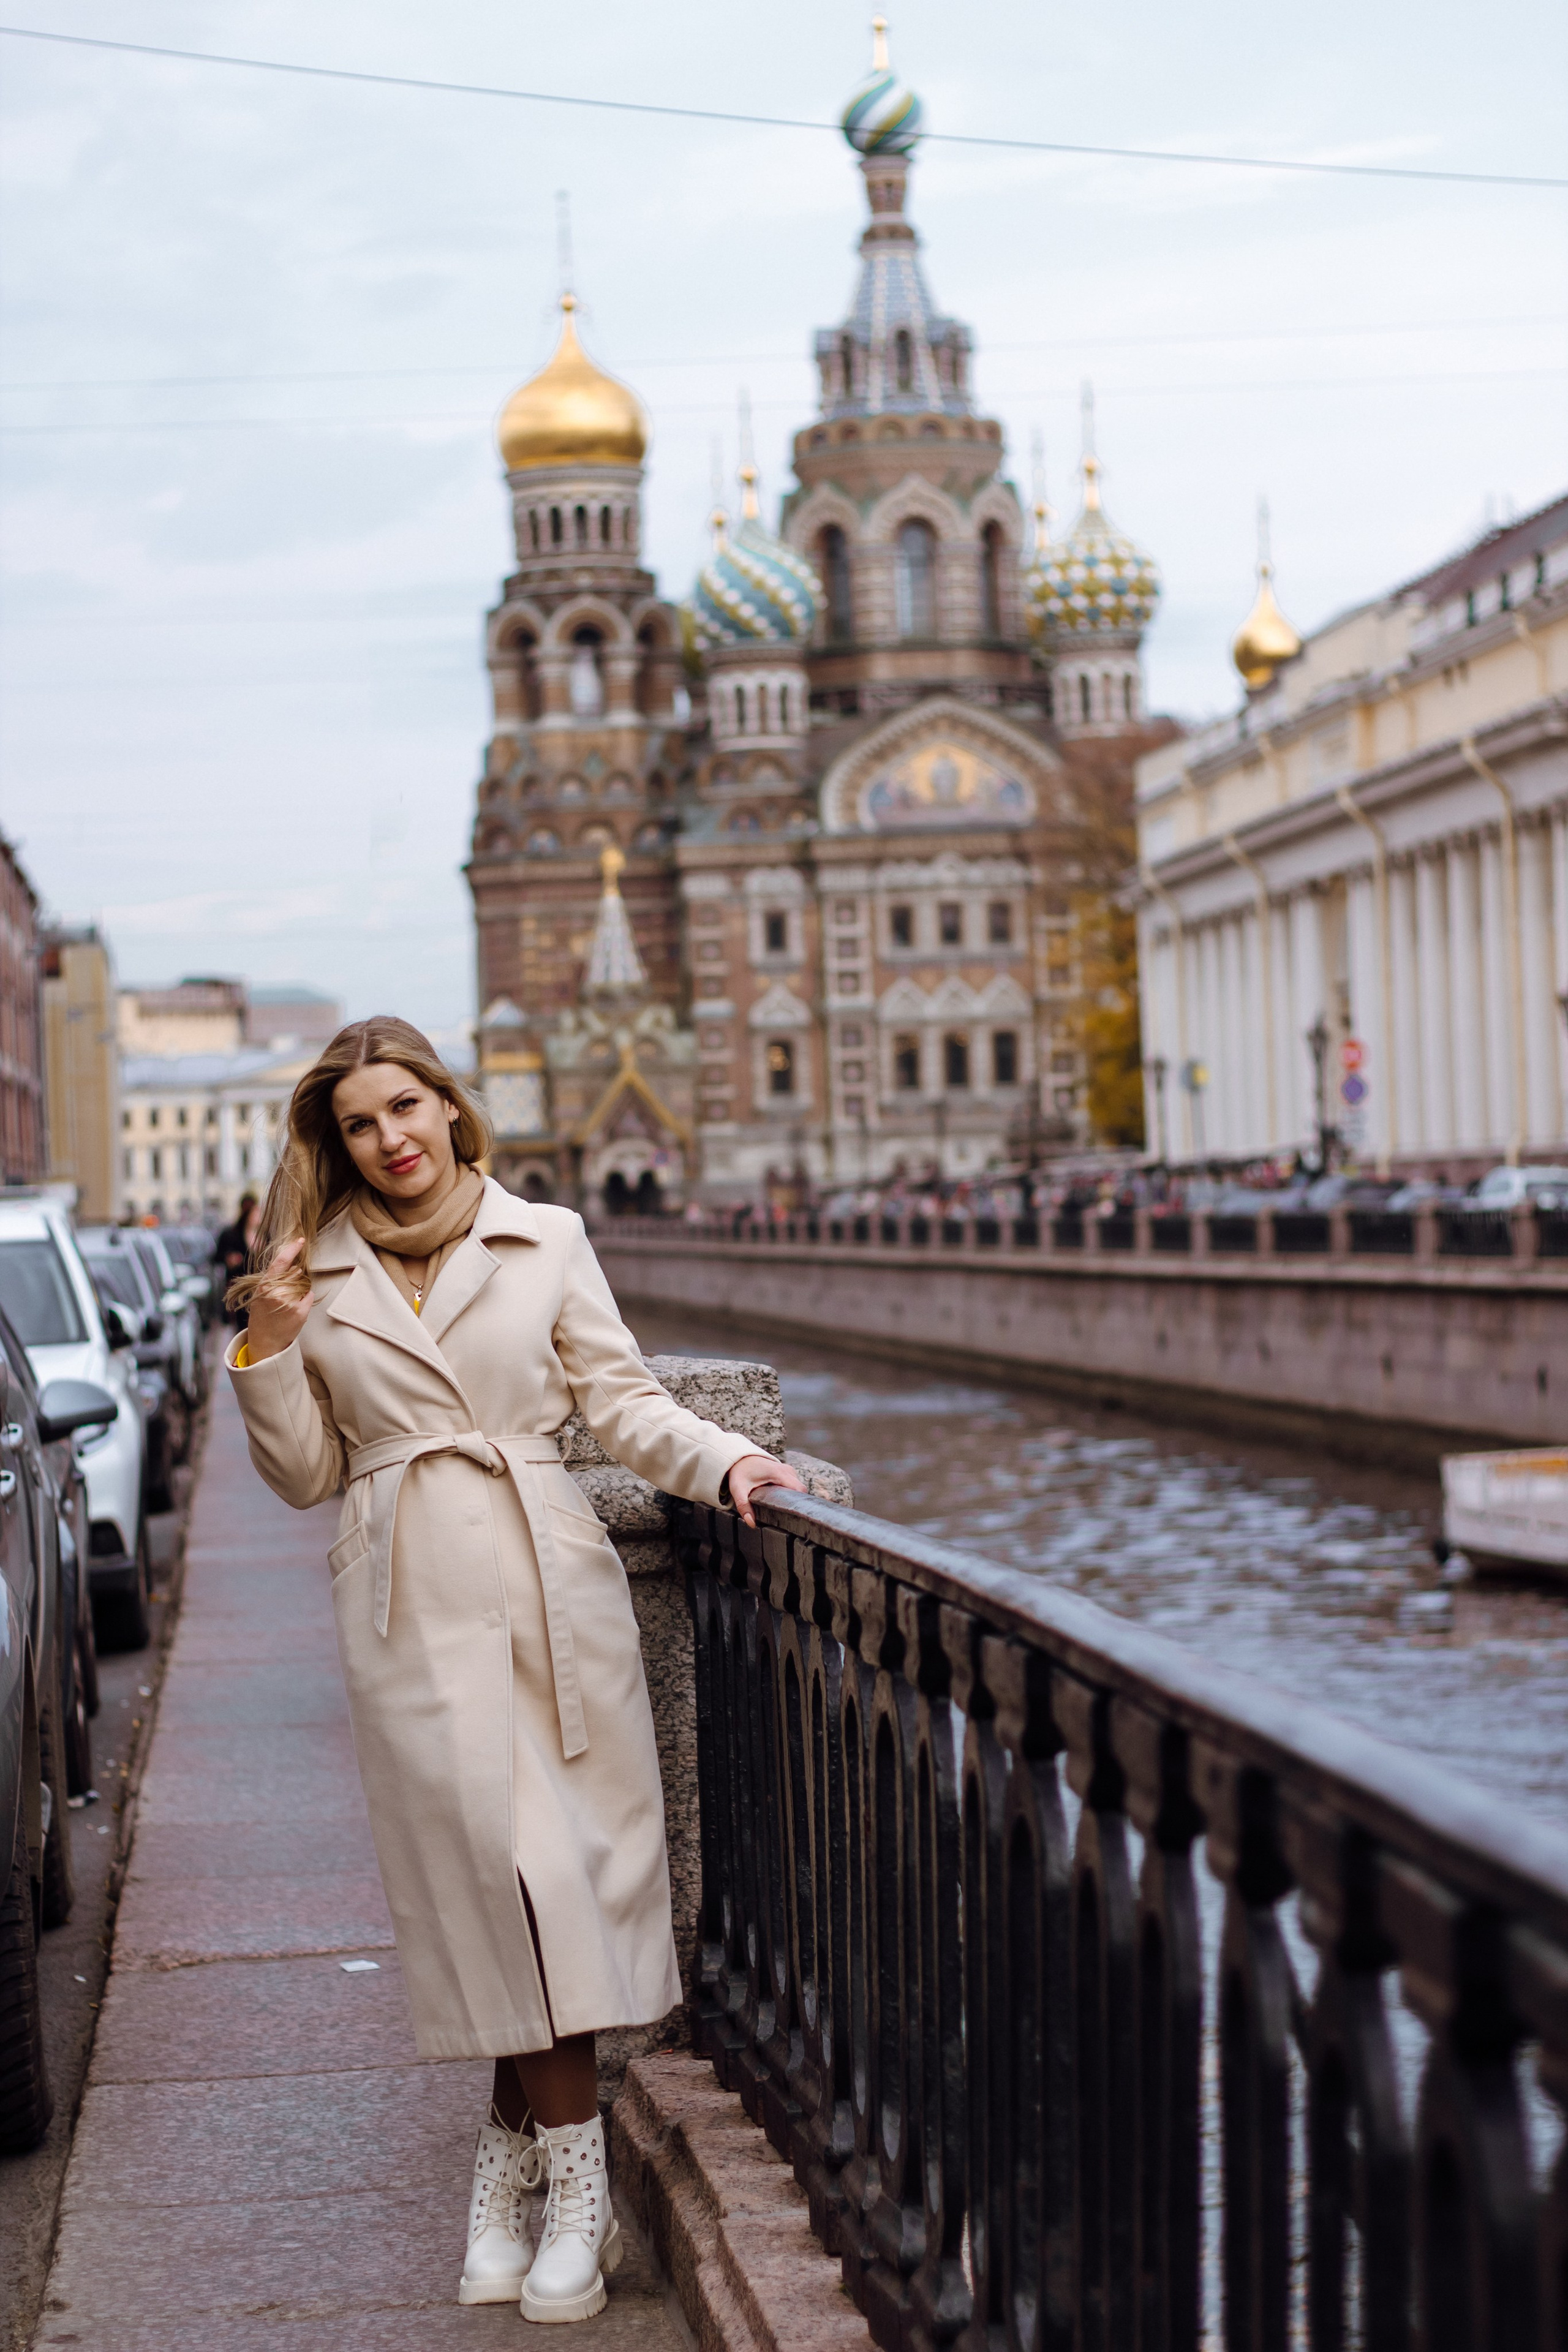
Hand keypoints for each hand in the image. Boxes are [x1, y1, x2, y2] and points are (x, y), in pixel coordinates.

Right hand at [243, 1238, 315, 1364]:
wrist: (265, 1341)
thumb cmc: (262, 1315)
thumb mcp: (260, 1294)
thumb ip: (274, 1279)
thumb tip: (295, 1266)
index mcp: (265, 1286)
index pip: (280, 1262)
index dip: (291, 1249)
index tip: (300, 1241)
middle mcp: (277, 1293)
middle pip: (295, 1273)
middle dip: (293, 1278)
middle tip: (283, 1293)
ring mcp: (290, 1302)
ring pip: (303, 1284)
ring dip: (298, 1289)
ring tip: (286, 1303)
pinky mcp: (301, 1311)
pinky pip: (309, 1295)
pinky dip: (304, 1298)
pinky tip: (293, 1308)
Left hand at [728, 1453, 806, 1528]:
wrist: (741, 1458)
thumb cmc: (740, 1473)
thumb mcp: (739, 1490)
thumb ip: (744, 1506)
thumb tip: (752, 1523)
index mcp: (778, 1473)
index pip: (799, 1490)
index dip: (799, 1503)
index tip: (794, 1515)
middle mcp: (787, 1470)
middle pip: (801, 1491)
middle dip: (795, 1503)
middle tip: (786, 1516)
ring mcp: (789, 1470)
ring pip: (798, 1489)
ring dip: (792, 1499)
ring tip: (782, 1509)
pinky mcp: (788, 1472)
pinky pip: (795, 1485)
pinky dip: (790, 1494)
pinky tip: (781, 1501)